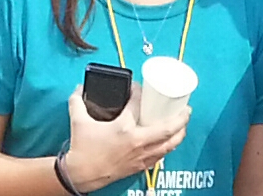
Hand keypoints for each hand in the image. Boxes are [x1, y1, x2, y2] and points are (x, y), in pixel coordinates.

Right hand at [64, 84, 189, 190]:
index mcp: (124, 127)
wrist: (81, 175)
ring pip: (169, 144)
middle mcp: (137, 141)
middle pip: (167, 128)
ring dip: (180, 133)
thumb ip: (77, 102)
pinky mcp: (140, 165)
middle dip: (181, 117)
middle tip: (186, 108)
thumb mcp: (78, 121)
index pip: (139, 104)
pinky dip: (170, 147)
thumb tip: (78, 88)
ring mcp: (140, 155)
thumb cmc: (82, 149)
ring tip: (184, 123)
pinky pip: (161, 155)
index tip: (140, 87)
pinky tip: (172, 141)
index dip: (140, 91)